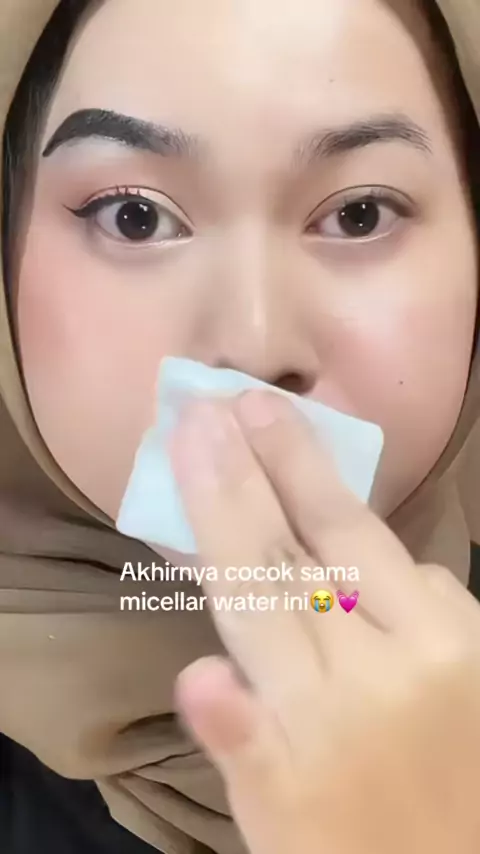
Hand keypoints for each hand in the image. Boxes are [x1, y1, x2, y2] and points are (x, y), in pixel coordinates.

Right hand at [169, 390, 479, 853]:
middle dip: (274, 459)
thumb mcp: (271, 817)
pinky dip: (374, 549)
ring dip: (319, 480)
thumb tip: (198, 673)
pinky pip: (423, 574)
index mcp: (317, 711)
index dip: (221, 497)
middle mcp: (389, 665)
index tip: (196, 427)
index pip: (254, 582)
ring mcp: (449, 648)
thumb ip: (238, 741)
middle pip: (320, 540)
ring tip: (280, 426)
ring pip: (372, 544)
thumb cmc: (342, 844)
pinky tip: (341, 530)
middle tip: (241, 396)